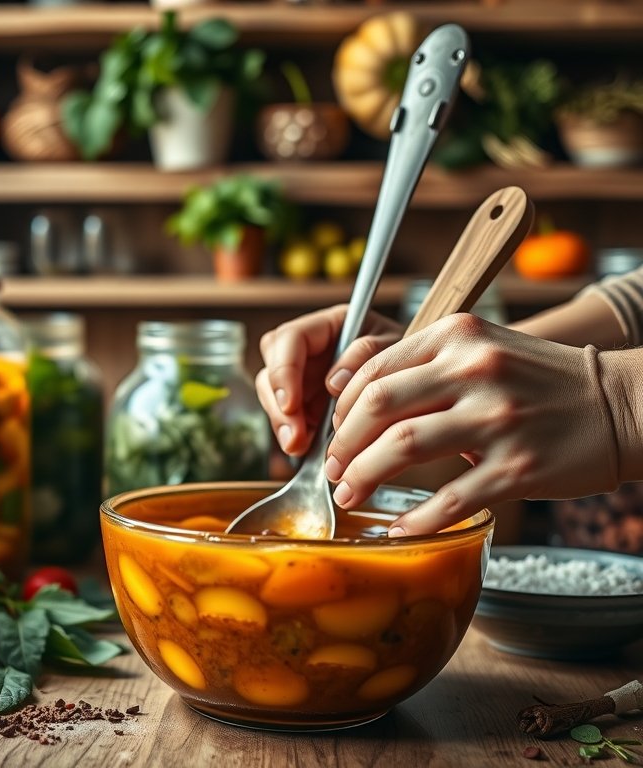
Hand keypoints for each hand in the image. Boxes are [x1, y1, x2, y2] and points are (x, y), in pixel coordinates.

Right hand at [256, 305, 401, 456]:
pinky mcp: (304, 403)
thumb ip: (368, 353)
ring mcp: (303, 376)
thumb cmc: (410, 355)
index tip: (291, 404)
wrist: (418, 384)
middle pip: (271, 368)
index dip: (284, 370)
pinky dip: (292, 433)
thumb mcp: (396, 347)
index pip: (290, 339)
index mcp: (328, 325)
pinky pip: (287, 417)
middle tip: (294, 438)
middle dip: (278, 404)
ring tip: (298, 446)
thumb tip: (334, 382)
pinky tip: (303, 447)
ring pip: (273, 395)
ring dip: (282, 422)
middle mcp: (308, 349)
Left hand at [325, 314, 620, 535]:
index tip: (332, 434)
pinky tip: (399, 528)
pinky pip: (451, 498)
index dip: (341, 408)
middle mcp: (475, 370)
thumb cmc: (537, 381)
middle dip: (343, 445)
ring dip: (364, 478)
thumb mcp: (480, 349)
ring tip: (350, 495)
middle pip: (378, 406)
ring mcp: (497, 419)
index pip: (374, 370)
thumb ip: (423, 364)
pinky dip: (416, 519)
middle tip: (333, 470)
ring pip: (402, 448)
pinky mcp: (519, 468)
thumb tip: (351, 397)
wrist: (620, 405)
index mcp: (457, 337)